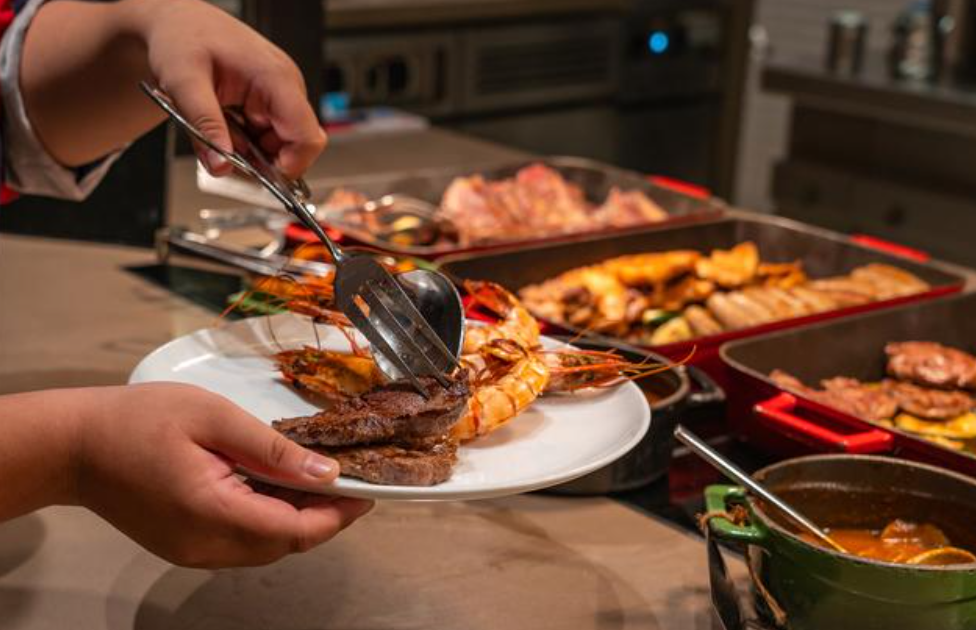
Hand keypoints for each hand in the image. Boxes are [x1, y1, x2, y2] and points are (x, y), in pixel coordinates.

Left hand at [20, 0, 325, 174]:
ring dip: (250, 152)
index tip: (261, 178)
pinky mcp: (269, 102)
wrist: (176, 20)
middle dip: (263, 161)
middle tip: (225, 156)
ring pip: (279, 144)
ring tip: (218, 134)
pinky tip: (223, 128)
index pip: (308, 137)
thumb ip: (203, 126)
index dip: (291, 165)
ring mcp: (279, 95)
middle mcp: (286, 87)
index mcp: (276, 78)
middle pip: (295, 146)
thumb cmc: (182, 36)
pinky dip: (245, 142)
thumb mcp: (183, 82)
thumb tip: (222, 167)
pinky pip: (266, 136)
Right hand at [73, 383, 371, 567]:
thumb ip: (273, 448)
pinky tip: (275, 487)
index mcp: (213, 513)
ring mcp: (192, 551)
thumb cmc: (138, 420)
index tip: (368, 492)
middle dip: (323, 517)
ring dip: (296, 518)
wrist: (74, 445)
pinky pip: (241, 542)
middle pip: (284, 544)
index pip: (295, 531)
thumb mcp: (213, 417)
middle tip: (348, 480)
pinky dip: (267, 519)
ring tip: (316, 479)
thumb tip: (326, 473)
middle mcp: (204, 545)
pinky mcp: (184, 546)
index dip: (337, 515)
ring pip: (265, 547)